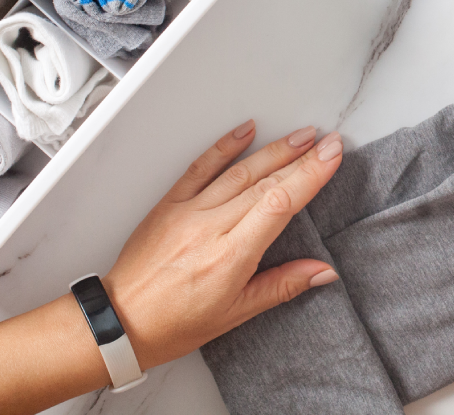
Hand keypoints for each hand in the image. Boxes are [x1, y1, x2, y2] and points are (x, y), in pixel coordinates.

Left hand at [103, 119, 344, 368]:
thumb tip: (324, 272)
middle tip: (328, 142)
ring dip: (274, 150)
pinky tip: (246, 130)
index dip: (310, 175)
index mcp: (231, 257)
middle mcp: (210, 228)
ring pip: (239, 171)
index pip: (280, 203)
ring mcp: (188, 212)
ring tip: (302, 135)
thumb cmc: (176, 323)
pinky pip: (200, 168)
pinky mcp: (169, 204)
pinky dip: (225, 146)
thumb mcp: (237, 313)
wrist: (122, 322)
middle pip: (266, 183)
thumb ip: (283, 285)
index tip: (332, 156)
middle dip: (302, 158)